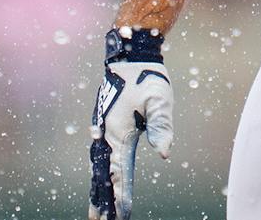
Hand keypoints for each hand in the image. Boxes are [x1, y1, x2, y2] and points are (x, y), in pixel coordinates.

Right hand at [89, 28, 173, 219]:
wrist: (129, 56)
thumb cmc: (148, 77)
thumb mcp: (160, 99)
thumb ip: (161, 126)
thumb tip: (164, 154)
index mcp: (119, 131)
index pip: (121, 171)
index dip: (122, 195)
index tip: (123, 214)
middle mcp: (106, 134)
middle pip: (103, 175)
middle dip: (103, 200)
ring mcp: (102, 130)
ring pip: (98, 167)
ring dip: (97, 190)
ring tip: (96, 213)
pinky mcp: (103, 126)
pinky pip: (99, 156)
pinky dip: (98, 174)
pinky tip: (99, 183)